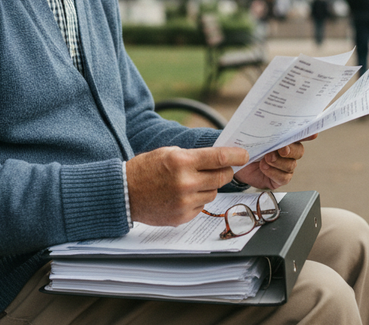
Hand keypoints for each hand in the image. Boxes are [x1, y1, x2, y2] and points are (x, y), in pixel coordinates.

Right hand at [126, 146, 247, 226]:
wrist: (124, 193)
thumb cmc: (145, 169)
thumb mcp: (168, 153)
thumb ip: (194, 156)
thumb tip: (218, 158)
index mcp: (182, 162)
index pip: (219, 158)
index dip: (236, 156)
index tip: (244, 155)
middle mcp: (185, 183)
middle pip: (222, 177)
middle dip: (225, 171)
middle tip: (220, 168)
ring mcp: (184, 202)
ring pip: (213, 193)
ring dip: (208, 186)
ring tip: (190, 183)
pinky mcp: (182, 216)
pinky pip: (201, 206)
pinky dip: (197, 200)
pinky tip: (181, 195)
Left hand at [233, 134, 317, 189]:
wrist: (236, 163)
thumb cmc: (246, 147)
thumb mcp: (252, 136)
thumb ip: (262, 131)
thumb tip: (265, 123)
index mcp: (284, 138)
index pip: (300, 134)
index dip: (308, 134)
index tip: (313, 134)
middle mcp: (288, 152)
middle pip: (299, 151)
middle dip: (290, 150)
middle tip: (281, 149)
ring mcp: (285, 166)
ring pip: (291, 165)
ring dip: (278, 162)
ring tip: (266, 159)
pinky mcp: (280, 178)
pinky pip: (284, 177)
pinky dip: (273, 172)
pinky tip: (264, 168)